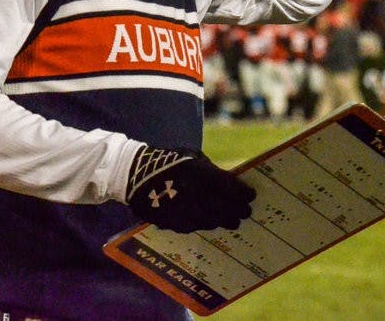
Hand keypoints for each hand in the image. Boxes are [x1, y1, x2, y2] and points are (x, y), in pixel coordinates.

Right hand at [125, 146, 254, 232]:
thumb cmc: (167, 161)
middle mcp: (194, 193)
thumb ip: (211, 171)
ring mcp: (183, 210)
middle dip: (239, 211)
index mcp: (200, 173)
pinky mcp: (172, 222)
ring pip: (212, 222)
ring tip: (230, 220)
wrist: (133, 174)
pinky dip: (203, 225)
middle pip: (226, 209)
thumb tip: (231, 183)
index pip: (232, 188)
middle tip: (245, 213)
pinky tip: (207, 222)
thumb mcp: (191, 157)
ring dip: (223, 221)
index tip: (251, 196)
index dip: (245, 194)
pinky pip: (194, 227)